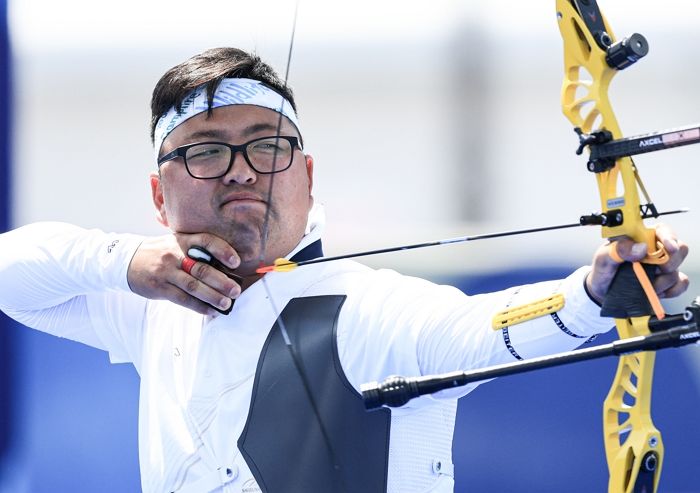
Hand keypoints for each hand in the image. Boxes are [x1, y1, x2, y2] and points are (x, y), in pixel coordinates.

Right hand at [127, 233, 241, 314]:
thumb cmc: (161, 253)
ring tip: (226, 304)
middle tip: (236, 290)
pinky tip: (210, 311)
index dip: (223, 251)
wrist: (127, 260)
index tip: (236, 262)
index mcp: (182, 240)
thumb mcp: (176, 243)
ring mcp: (166, 271)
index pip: (206, 241)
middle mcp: (174, 254)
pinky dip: (199, 306)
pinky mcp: (160, 287)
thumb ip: (196, 252)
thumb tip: (225, 270)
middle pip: (202, 268)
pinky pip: (183, 299)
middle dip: (222, 281)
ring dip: (213, 297)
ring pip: (193, 286)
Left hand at [586, 224, 689, 304]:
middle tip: (653, 270)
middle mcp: (656, 250)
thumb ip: (619, 248)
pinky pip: (680, 284)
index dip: (669, 237)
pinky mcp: (667, 283)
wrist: (602, 292)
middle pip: (679, 249)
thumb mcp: (604, 257)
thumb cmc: (604, 270)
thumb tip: (641, 248)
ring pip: (676, 271)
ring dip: (661, 281)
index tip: (669, 247)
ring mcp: (663, 267)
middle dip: (668, 262)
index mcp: (642, 238)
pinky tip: (655, 291)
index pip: (663, 230)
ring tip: (643, 284)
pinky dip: (670, 290)